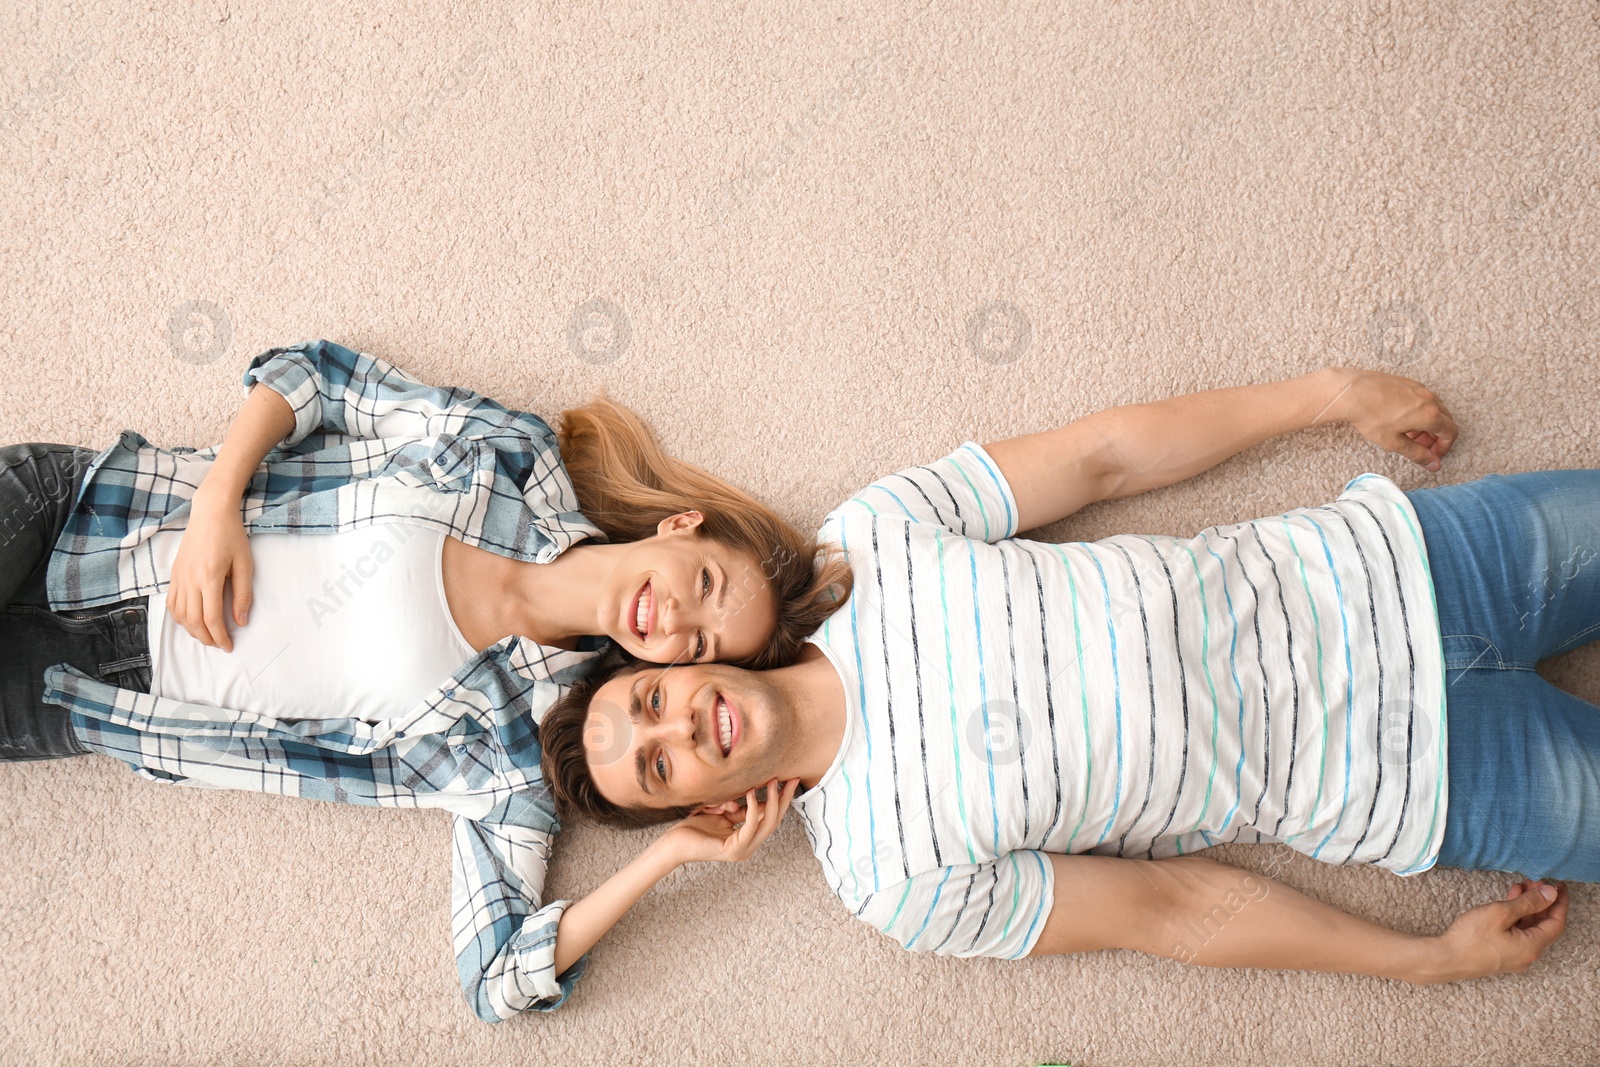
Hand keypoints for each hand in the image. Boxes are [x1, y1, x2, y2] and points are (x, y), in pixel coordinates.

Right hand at [166, 491, 253, 651]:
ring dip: (192, 630)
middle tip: (219, 644)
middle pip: (193, 621)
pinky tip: (190, 621)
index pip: (211, 618)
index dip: (220, 636)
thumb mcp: (245, 565)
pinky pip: (172, 603)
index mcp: (209, 578)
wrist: (210, 513)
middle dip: (206, 638)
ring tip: (207, 636)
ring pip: (179, 615)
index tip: (228, 646)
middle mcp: (190, 580)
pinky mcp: (173, 574)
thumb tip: (241, 622)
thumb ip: (242, 595)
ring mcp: (178, 577)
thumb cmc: (231, 536)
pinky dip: (179, 618)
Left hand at [657, 778, 799, 866]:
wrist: (674, 844)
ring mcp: (742, 851)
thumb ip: (741, 810)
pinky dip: (752, 808)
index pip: (771, 819)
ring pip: (767, 824)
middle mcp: (748, 847)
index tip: (788, 781)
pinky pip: (749, 826)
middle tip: (791, 780)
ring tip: (772, 782)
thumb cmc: (695, 829)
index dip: (781, 800)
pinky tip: (751, 793)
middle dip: (784, 800)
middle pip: (774, 821)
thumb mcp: (723, 815)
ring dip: (772, 801)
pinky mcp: (733, 850)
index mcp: (747, 840)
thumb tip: (759, 796)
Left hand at [1323, 367, 1457, 471]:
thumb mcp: (1394, 442)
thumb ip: (1418, 454)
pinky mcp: (1407, 382)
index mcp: (1430, 414)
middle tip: (1418, 446)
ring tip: (1407, 434)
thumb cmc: (1371, 417)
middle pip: (1444, 419)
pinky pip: (1422, 398)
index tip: (1432, 454)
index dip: (1444, 447)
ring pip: (1434, 408)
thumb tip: (1434, 464)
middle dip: (1435, 436)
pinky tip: (1400, 419)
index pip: (1450, 432)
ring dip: (1427, 423)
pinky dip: (1418, 411)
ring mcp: (1418, 388)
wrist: (1351, 392)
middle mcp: (1429, 398)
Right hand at [1432, 878, 1568, 981]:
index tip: (1559, 885)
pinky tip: (1509, 902)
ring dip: (1528, 907)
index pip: (1556, 923)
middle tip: (1537, 882)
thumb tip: (1551, 894)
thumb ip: (1528, 903)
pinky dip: (1517, 916)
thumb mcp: (1501, 913)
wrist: (1446, 958)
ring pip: (1529, 928)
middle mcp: (1528, 954)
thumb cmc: (1472, 936)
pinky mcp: (1502, 954)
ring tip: (1521, 886)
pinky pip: (1518, 933)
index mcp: (1532, 946)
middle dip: (1542, 902)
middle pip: (1543, 925)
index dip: (1560, 903)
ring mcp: (1515, 956)